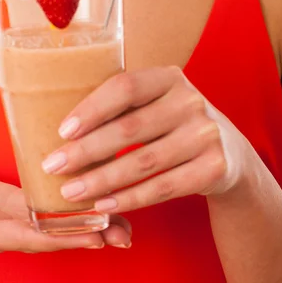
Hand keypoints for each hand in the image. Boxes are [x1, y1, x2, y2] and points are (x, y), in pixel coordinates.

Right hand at [0, 162, 131, 250]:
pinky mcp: (17, 205)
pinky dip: (73, 212)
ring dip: (88, 226)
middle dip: (87, 236)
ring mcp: (14, 219)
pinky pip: (49, 212)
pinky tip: (96, 207)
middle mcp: (6, 229)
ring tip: (123, 224)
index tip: (93, 236)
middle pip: (52, 237)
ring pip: (56, 227)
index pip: (31, 236)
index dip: (63, 237)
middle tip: (124, 233)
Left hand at [41, 67, 253, 212]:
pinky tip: (103, 205)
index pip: (125, 87)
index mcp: (169, 77)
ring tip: (71, 192)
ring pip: (143, 162)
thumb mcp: (155, 103)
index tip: (62, 132)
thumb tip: (62, 129)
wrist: (228, 153)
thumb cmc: (172, 124)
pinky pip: (163, 187)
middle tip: (53, 166)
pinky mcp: (214, 168)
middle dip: (86, 150)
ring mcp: (205, 134)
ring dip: (101, 180)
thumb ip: (121, 106)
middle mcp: (191, 101)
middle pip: (129, 128)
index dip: (91, 109)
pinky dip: (129, 198)